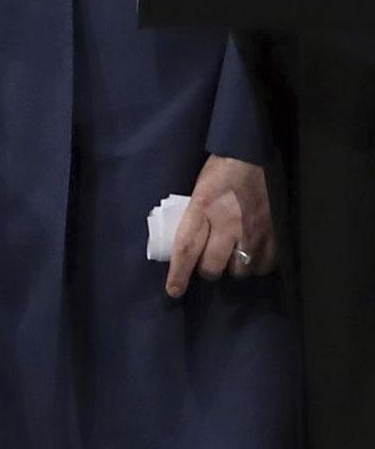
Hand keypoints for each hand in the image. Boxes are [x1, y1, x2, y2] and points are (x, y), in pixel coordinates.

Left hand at [166, 155, 276, 297]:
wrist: (252, 157)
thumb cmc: (219, 174)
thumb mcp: (197, 193)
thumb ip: (193, 221)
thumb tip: (186, 249)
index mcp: (202, 209)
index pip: (186, 249)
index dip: (179, 274)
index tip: (173, 291)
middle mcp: (228, 224)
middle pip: (213, 267)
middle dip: (207, 270)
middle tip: (208, 262)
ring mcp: (254, 231)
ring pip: (239, 271)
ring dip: (232, 268)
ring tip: (231, 255)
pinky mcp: (274, 234)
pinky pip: (264, 265)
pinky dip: (256, 265)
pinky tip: (252, 255)